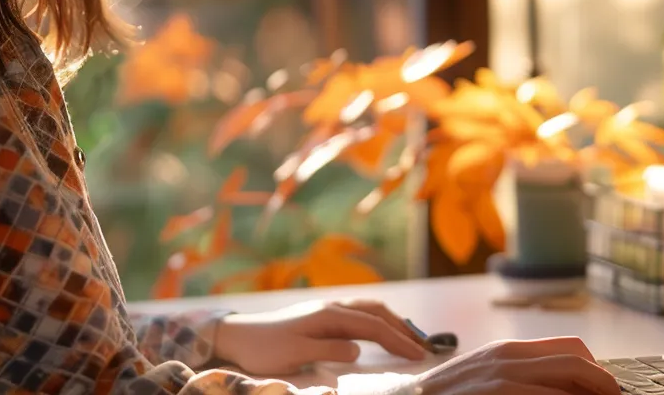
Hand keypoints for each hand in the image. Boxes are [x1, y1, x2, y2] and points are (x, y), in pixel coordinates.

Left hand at [213, 299, 429, 374]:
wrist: (239, 335)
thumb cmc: (264, 348)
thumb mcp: (295, 353)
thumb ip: (328, 350)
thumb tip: (358, 350)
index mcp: (329, 315)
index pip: (374, 326)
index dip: (398, 340)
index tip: (419, 355)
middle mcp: (333, 307)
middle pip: (378, 313)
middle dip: (403, 329)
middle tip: (424, 347)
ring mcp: (328, 309)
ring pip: (371, 309)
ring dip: (393, 322)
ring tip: (411, 338)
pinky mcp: (324, 315)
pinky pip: (361, 313)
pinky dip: (379, 320)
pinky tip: (383, 329)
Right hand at [415, 337, 616, 394]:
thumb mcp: (484, 377)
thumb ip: (519, 376)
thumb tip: (559, 386)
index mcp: (509, 351)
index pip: (571, 349)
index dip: (596, 370)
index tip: (606, 388)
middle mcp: (508, 358)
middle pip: (577, 361)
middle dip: (604, 383)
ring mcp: (502, 377)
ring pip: (568, 380)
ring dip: (590, 394)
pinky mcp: (497, 393)